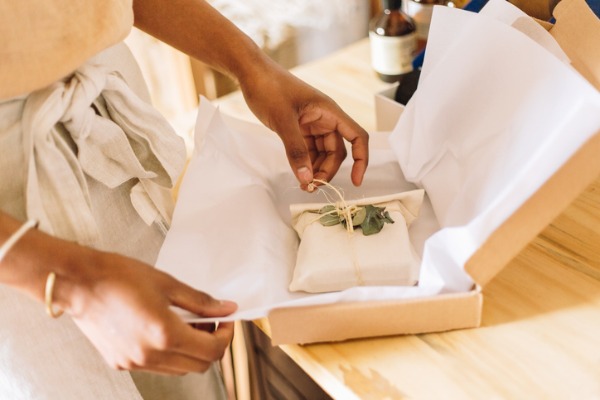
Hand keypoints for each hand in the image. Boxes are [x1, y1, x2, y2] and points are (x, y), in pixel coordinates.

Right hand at [57, 248, 236, 374]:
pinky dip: (169, 353)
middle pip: (199, 365)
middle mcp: (150, 355)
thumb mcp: (167, 284)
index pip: (212, 351)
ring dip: (191, 351)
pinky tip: (163, 330)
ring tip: (185, 324)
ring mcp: (134, 362)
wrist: (78, 283)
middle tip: (208, 321)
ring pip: (179, 369)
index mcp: (164, 334)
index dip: (226, 335)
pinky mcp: (121, 363)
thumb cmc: (119, 277)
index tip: (225, 320)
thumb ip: (200, 301)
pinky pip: (157, 367)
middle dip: (211, 344)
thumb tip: (226, 308)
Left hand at [239, 59, 368, 190]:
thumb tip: (307, 178)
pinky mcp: (300, 129)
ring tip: (303, 184)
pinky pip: (309, 151)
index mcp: (329, 111)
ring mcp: (312, 124)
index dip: (361, 159)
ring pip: (323, 154)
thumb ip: (295, 151)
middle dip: (327, 170)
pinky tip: (298, 173)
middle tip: (312, 186)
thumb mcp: (282, 121)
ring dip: (316, 170)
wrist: (251, 73)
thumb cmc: (269, 87)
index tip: (355, 181)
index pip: (357, 137)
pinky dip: (305, 163)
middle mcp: (325, 118)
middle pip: (337, 152)